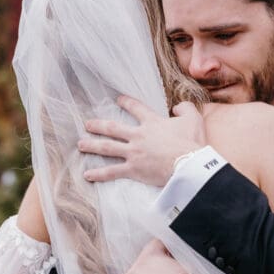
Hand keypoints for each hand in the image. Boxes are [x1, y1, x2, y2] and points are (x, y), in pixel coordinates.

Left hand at [79, 97, 205, 186]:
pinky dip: (99, 174)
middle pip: (113, 128)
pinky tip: (86, 175)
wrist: (188, 164)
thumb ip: (185, 108)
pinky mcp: (133, 169)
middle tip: (87, 124)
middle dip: (99, 125)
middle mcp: (138, 135)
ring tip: (80, 144)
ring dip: (92, 145)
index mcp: (151, 122)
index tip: (118, 99)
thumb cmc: (192, 142)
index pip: (136, 108)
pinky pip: (112, 172)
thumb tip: (177, 107)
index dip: (126, 102)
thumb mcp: (193, 118)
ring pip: (107, 147)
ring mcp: (133, 153)